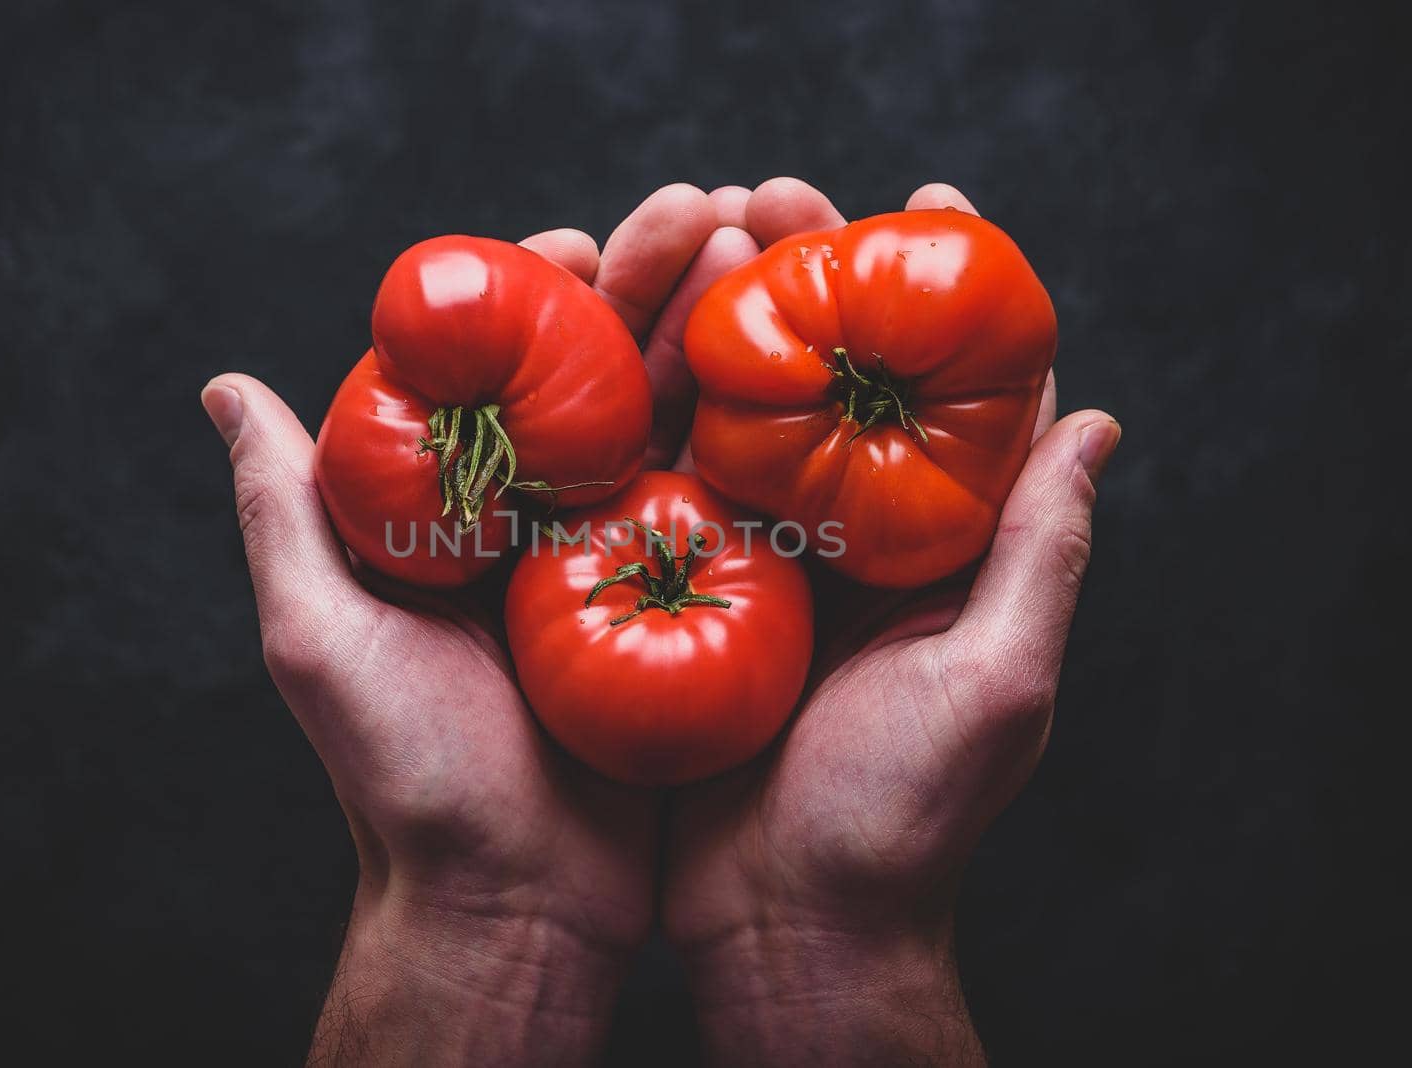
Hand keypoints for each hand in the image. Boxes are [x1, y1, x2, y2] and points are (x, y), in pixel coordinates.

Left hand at [202, 184, 743, 1065]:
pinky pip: (732, 513)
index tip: (571, 244)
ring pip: (674, 428)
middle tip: (704, 209)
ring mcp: (625, 566)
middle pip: (600, 383)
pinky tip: (795, 372)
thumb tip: (225, 384)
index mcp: (456, 518)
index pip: (497, 377)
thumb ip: (285, 508)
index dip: (534, 300)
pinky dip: (761, 441)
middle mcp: (543, 528)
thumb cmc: (403, 780)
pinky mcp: (696, 612)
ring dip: (717, 338)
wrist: (513, 906)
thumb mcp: (319, 635)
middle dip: (651, 289)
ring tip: (765, 249)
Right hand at [660, 178, 1120, 1065]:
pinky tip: (620, 339)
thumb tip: (1096, 421)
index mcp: (941, 553)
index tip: (929, 200)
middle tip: (776, 193)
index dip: (951, 294)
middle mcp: (852, 544)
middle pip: (837, 381)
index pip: (958, 399)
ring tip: (697, 231)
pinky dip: (649, 410)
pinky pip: (664, 484)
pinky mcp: (679, 594)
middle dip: (812, 276)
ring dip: (723, 319)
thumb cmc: (902, 821)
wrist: (780, 925)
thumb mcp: (995, 682)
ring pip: (743, 414)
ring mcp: (761, 564)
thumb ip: (1040, 552)